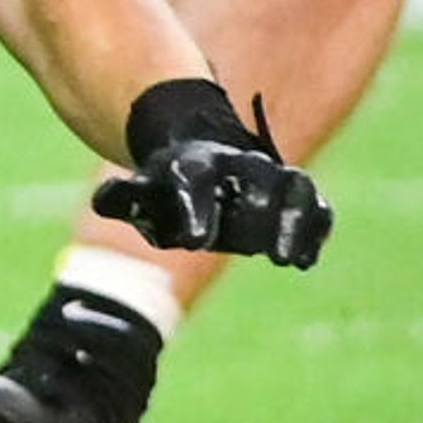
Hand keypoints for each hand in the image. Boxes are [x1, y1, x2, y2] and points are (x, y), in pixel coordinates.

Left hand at [92, 79, 330, 265]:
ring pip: (294, 186)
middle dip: (254, 215)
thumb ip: (121, 198)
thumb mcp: (138, 196)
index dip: (197, 208)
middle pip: (256, 182)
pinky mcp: (294, 193)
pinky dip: (315, 228)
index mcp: (191, 165)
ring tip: (286, 259)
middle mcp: (237, 165)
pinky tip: (304, 261)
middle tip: (254, 249)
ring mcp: (269, 175)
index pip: (195, 181)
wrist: (201, 161)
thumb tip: (107, 200)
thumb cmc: (166, 191)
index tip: (197, 241)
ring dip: (295, 220)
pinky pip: (314, 204)